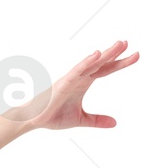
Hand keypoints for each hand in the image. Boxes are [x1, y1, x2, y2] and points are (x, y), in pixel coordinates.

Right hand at [18, 40, 138, 129]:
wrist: (32, 119)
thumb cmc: (52, 116)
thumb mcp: (80, 119)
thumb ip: (97, 120)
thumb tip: (115, 123)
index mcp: (84, 83)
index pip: (106, 71)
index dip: (120, 63)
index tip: (135, 56)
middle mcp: (79, 78)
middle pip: (102, 64)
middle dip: (116, 54)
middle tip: (128, 43)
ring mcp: (72, 78)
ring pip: (92, 63)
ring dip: (106, 54)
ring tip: (120, 44)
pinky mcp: (63, 83)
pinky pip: (77, 71)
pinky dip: (87, 63)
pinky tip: (97, 55)